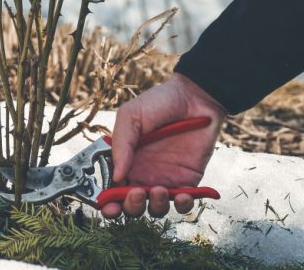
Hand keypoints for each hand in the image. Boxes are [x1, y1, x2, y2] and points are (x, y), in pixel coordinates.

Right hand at [101, 73, 225, 218]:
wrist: (195, 96)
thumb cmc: (160, 102)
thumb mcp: (131, 115)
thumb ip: (121, 144)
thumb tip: (116, 176)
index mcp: (126, 161)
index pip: (112, 189)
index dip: (108, 202)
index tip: (108, 205)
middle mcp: (143, 174)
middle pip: (132, 205)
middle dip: (130, 207)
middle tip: (136, 193)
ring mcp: (165, 178)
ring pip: (156, 207)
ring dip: (155, 206)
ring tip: (159, 190)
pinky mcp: (188, 180)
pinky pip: (184, 202)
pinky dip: (182, 205)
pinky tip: (182, 195)